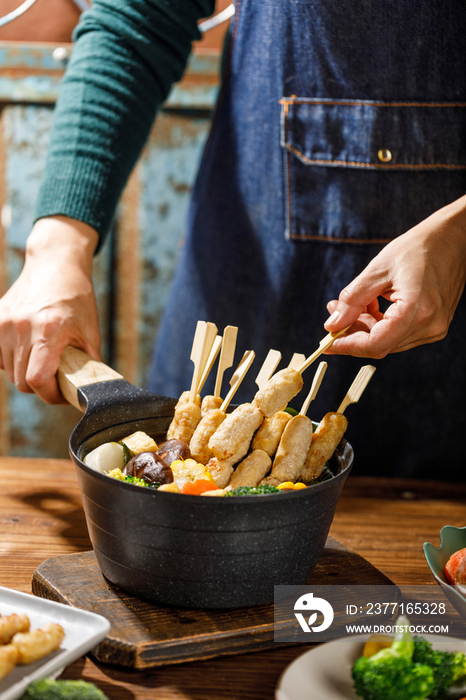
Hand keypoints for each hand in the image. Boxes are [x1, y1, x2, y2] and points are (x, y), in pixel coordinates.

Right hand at [0, 216, 100, 402]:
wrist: (55, 266)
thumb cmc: (77, 299)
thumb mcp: (90, 332)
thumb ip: (88, 364)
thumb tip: (91, 391)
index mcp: (49, 331)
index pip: (37, 380)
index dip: (50, 395)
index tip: (61, 394)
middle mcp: (22, 327)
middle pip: (21, 380)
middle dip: (40, 386)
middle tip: (56, 378)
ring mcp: (4, 323)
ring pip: (8, 371)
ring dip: (25, 373)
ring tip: (43, 359)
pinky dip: (10, 361)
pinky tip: (27, 351)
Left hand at [324, 195, 465, 357]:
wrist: (454, 238)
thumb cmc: (418, 247)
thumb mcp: (377, 269)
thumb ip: (352, 300)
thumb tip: (331, 326)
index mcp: (417, 310)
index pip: (375, 345)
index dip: (347, 346)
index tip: (326, 342)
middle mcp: (430, 326)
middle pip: (380, 345)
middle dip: (352, 332)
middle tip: (334, 310)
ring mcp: (435, 328)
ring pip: (388, 341)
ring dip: (365, 328)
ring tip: (351, 304)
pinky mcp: (434, 325)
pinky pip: (399, 334)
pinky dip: (380, 325)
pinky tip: (371, 305)